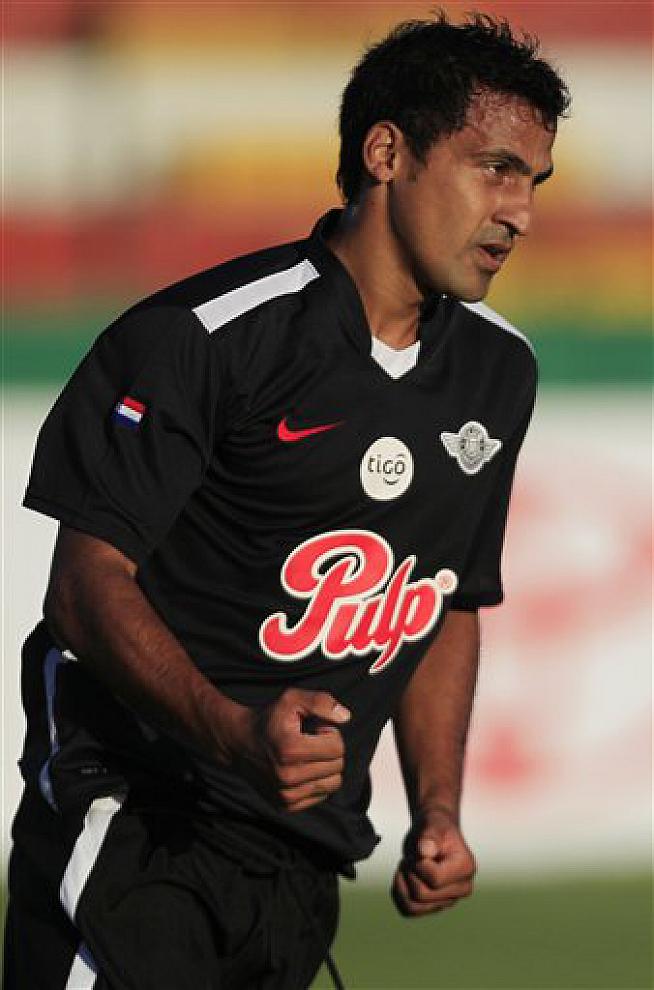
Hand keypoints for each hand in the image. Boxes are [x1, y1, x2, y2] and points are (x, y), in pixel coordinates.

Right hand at [231, 688, 349, 812]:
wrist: (239, 742)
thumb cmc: (269, 718)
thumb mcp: (292, 699)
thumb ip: (321, 702)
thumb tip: (345, 717)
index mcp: (290, 750)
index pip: (338, 748)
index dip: (330, 733)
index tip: (314, 729)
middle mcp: (288, 777)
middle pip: (337, 766)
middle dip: (329, 749)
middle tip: (310, 741)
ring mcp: (286, 795)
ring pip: (333, 783)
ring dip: (326, 767)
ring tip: (307, 755)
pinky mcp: (285, 806)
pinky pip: (321, 795)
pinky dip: (317, 781)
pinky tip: (301, 768)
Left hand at [392, 808, 475, 916]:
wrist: (434, 835)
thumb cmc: (435, 828)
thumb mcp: (432, 825)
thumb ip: (429, 836)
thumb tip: (424, 850)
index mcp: (466, 869)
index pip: (435, 879)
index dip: (418, 864)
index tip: (419, 850)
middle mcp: (461, 889)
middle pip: (421, 894)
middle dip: (409, 872)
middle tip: (411, 857)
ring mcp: (447, 900)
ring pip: (413, 906)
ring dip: (402, 884)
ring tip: (407, 866)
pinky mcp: (433, 906)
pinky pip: (408, 910)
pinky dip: (398, 894)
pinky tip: (401, 877)